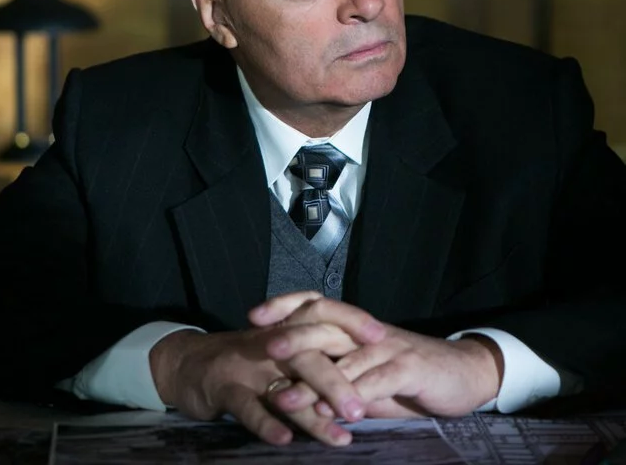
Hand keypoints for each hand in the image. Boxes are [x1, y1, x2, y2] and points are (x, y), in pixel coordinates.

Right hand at [148, 315, 384, 445]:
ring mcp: (246, 365)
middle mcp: (269, 343)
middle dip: (338, 382)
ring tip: (340, 438)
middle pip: (309, 356)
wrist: (186, 364)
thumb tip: (360, 380)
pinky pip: (248, 406)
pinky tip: (285, 439)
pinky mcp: (224, 387)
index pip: (321, 317)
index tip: (381, 337)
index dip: (351, 322)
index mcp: (284, 330)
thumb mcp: (276, 356)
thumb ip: (311, 363)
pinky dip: (267, 422)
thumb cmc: (242, 364)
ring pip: (285, 388)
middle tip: (362, 410)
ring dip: (313, 415)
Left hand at [250, 292, 502, 418]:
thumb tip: (292, 388)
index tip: (253, 316)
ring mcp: (387, 347)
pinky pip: (374, 381)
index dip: (284, 306)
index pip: (314, 306)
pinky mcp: (408, 368)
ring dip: (312, 379)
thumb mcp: (366, 373)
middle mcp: (366, 332)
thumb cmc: (407, 375)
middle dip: (292, 335)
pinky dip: (352, 395)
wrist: (463, 373)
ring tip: (283, 397)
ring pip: (344, 359)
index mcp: (353, 327)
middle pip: (324, 324)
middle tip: (263, 345)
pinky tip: (332, 410)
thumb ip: (334, 376)